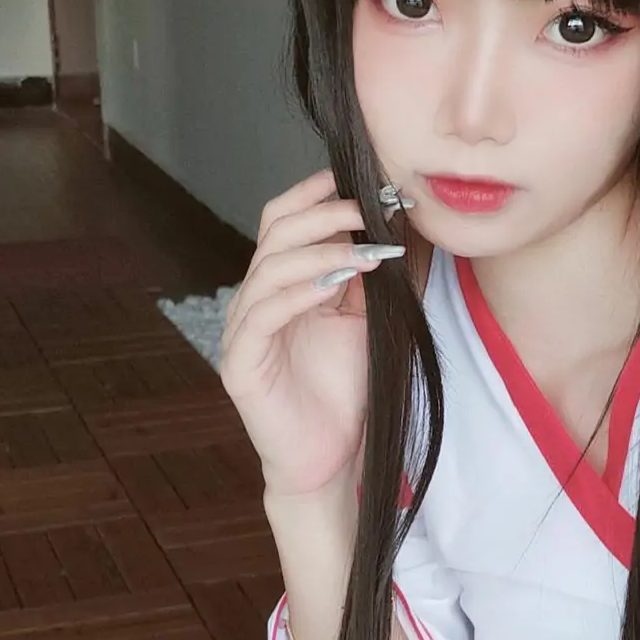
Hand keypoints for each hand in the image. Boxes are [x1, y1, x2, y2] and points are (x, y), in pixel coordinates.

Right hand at [219, 169, 399, 503]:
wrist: (329, 460)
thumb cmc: (345, 392)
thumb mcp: (367, 320)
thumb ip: (371, 276)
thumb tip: (400, 223)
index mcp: (281, 283)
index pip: (284, 220)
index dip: (314, 194)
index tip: (361, 178)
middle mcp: (255, 299)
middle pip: (274, 234)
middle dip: (323, 215)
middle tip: (368, 210)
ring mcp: (242, 331)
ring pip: (268, 268)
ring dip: (319, 252)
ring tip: (363, 250)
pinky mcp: (239, 365)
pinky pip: (262, 316)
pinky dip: (297, 294)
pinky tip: (331, 288)